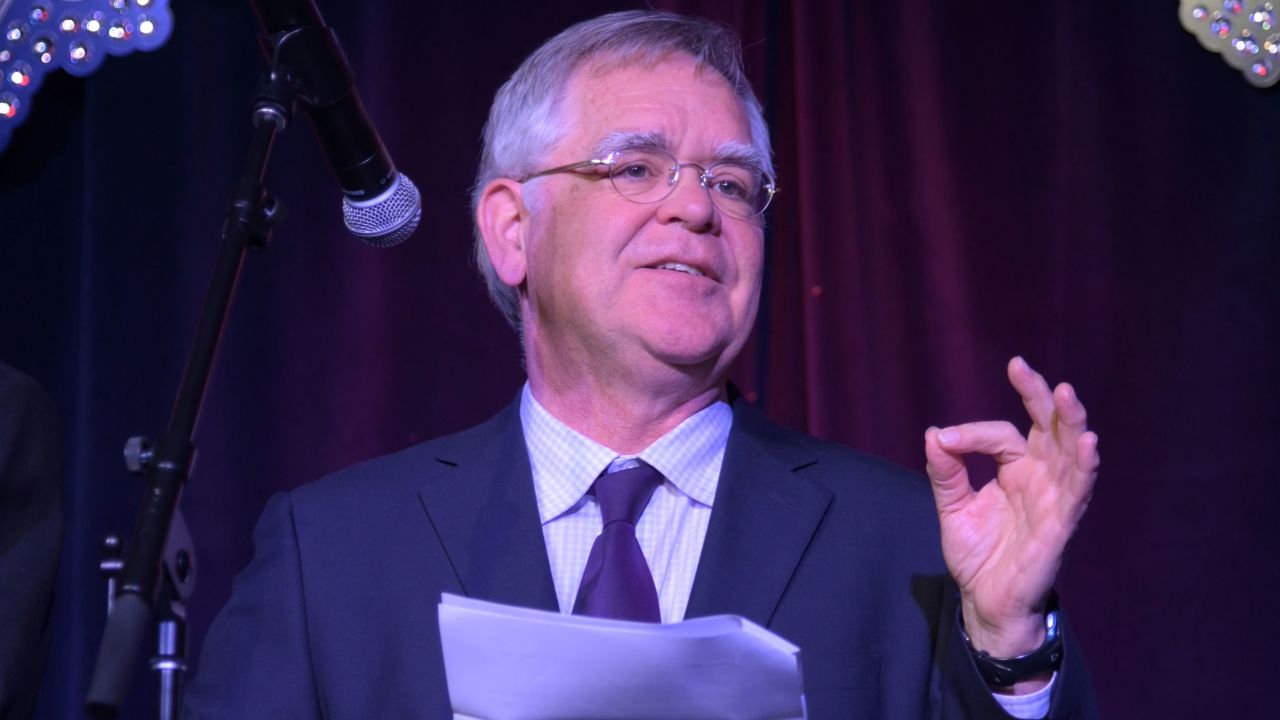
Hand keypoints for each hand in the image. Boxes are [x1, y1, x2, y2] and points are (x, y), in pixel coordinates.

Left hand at [924, 357, 1098, 661]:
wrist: (985, 601)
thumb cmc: (978, 554)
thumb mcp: (952, 507)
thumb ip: (945, 473)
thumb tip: (933, 434)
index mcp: (1016, 470)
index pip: (1002, 435)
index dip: (971, 433)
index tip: (944, 440)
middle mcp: (1040, 479)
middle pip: (1049, 428)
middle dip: (1039, 396)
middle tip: (1020, 367)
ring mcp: (1054, 500)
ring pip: (1071, 453)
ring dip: (1071, 422)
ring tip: (1066, 394)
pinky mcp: (1061, 526)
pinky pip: (1077, 493)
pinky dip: (1085, 467)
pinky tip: (1088, 444)